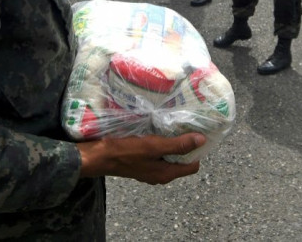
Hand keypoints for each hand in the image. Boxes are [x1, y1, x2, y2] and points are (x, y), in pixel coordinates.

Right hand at [77, 133, 205, 183]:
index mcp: (166, 173)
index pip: (193, 166)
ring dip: (173, 143)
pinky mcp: (141, 163)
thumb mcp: (155, 146)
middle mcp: (160, 175)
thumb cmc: (127, 152)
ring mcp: (150, 170)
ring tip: (174, 126)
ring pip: (169, 157)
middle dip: (186, 146)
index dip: (198, 151)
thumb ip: (178, 145)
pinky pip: (158, 154)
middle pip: (181, 161)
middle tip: (187, 127)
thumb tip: (202, 140)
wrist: (100, 156)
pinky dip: (161, 144)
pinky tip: (158, 131)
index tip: (198, 134)